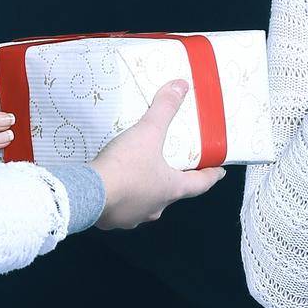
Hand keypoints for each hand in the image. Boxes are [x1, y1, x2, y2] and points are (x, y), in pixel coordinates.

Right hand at [89, 80, 226, 228]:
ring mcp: (133, 217)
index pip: (200, 185)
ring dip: (144, 191)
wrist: (88, 194)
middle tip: (169, 167)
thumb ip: (164, 109)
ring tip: (136, 175)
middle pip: (171, 194)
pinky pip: (121, 209)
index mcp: (171, 189)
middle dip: (171, 181)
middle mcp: (156, 208)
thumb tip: (181, 86)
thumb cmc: (126, 166)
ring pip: (145, 203)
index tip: (218, 172)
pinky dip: (121, 198)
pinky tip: (113, 187)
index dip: (210, 176)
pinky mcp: (112, 220)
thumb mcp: (148, 132)